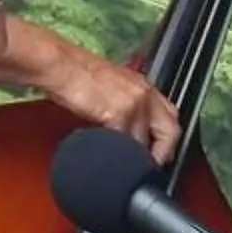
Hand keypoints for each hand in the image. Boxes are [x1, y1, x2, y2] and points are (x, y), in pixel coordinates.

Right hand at [0, 15, 178, 156]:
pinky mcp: (120, 114)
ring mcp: (135, 104)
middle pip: (170, 131)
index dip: (168, 139)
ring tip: (123, 164)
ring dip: (136, 158)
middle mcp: (145, 93)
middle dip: (163, 153)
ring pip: (146, 142)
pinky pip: (125, 145)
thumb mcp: (111, 87)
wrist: (60, 66)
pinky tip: (104, 152)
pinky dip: (116, 154)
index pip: (171, 116)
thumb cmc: (77, 75)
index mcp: (144, 86)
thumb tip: (129, 130)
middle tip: (150, 166)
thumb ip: (126, 105)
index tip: (160, 153)